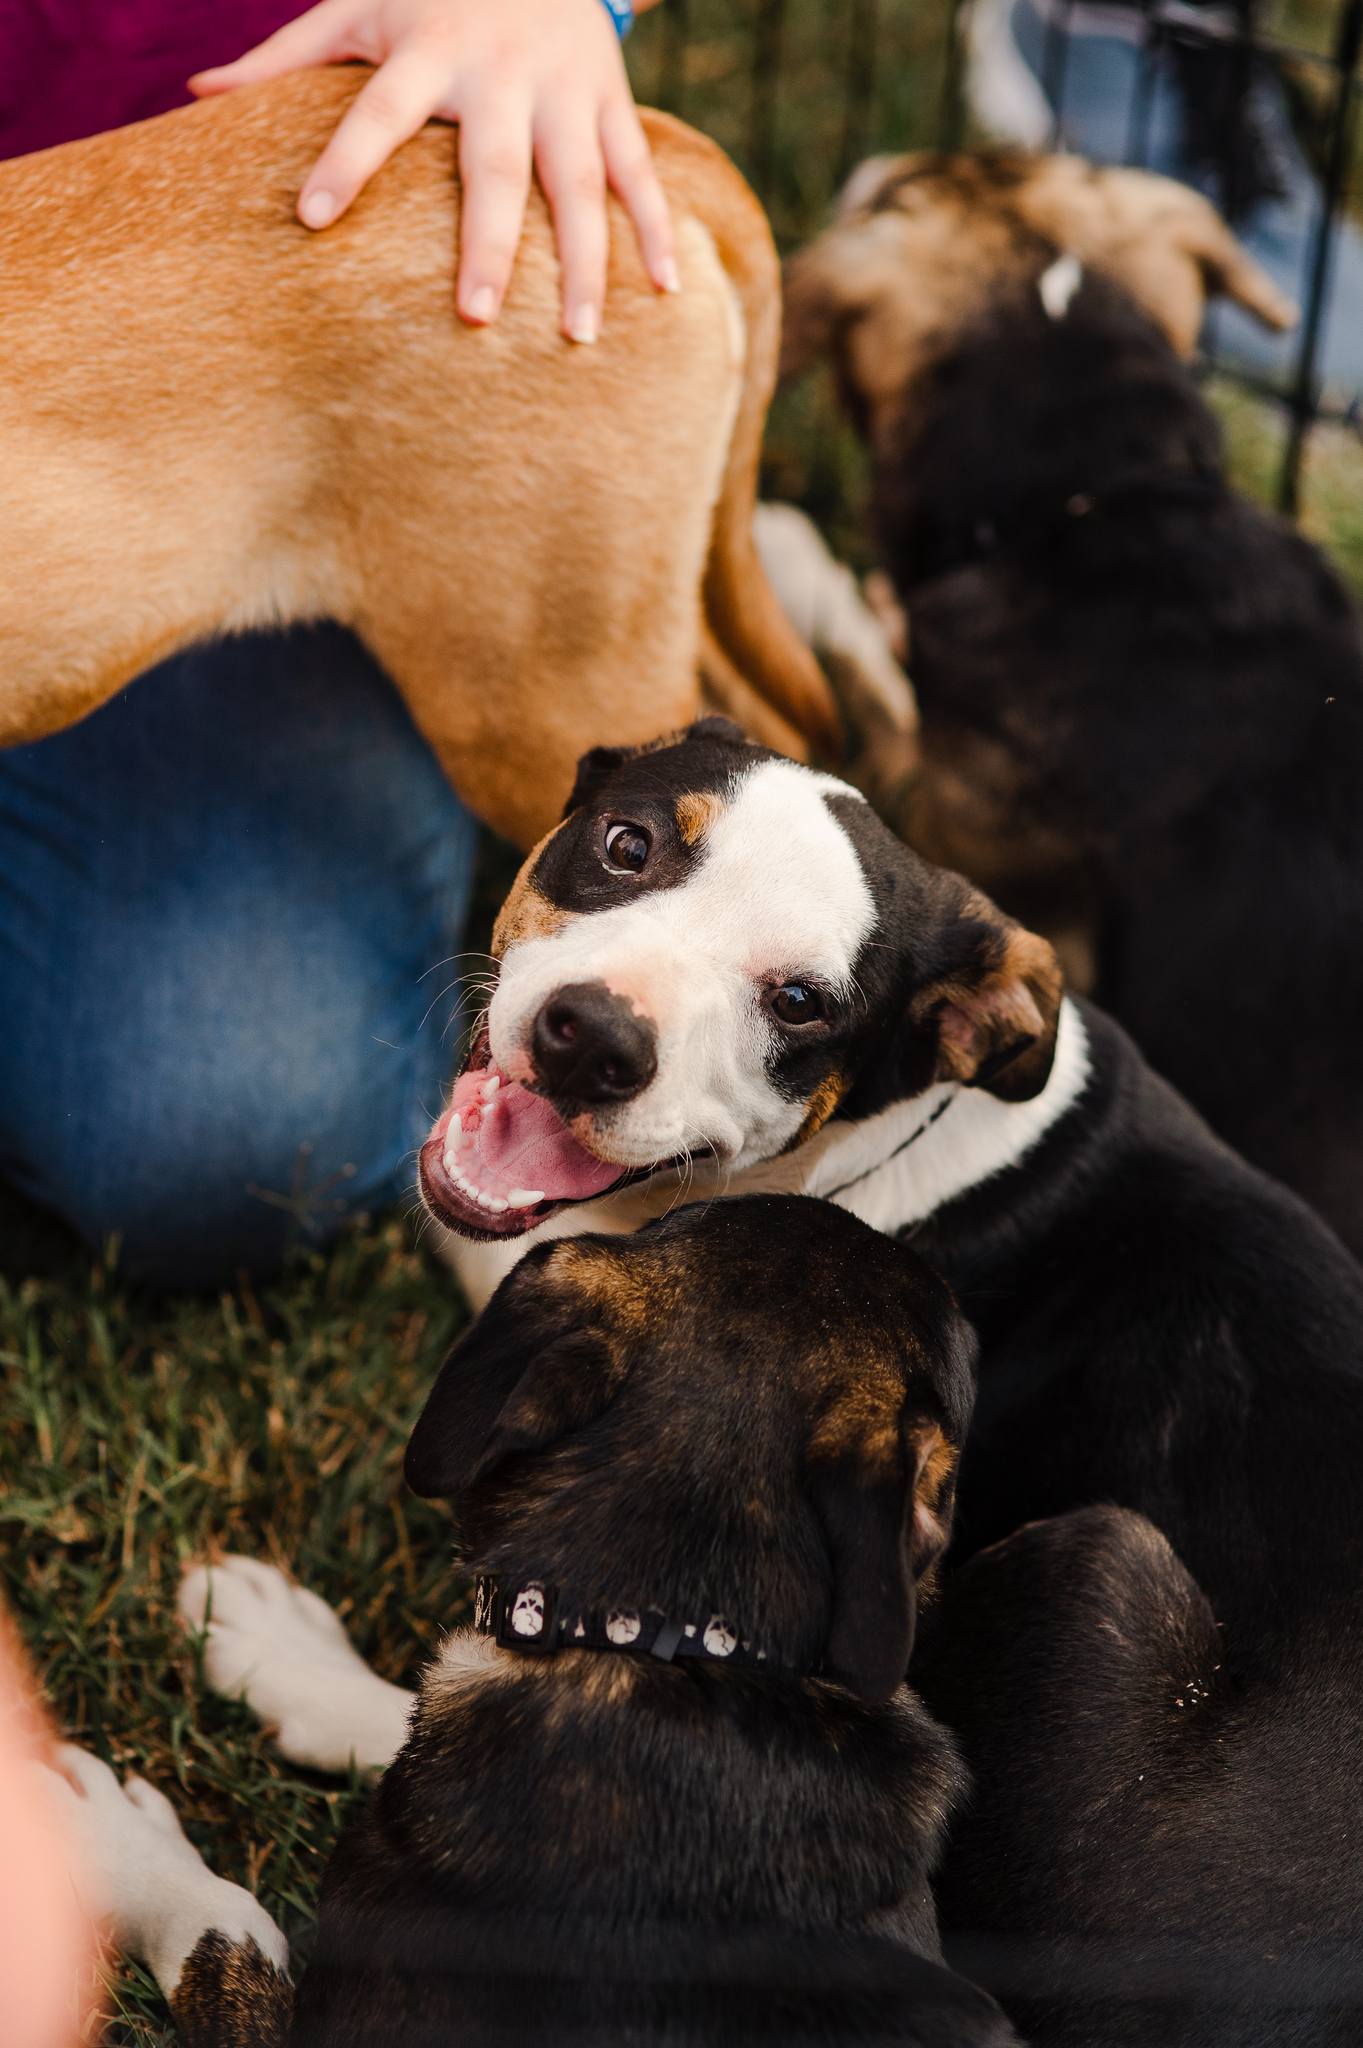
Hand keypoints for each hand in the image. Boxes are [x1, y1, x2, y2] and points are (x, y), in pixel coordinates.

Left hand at [190, 0, 676, 343]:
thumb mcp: (357, 4)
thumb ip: (283, 57)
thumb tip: (198, 93)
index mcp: (430, 49)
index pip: (378, 110)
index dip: (345, 160)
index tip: (312, 219)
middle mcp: (502, 73)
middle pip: (495, 169)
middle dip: (487, 242)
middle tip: (472, 315)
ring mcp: (566, 91)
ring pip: (580, 186)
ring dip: (585, 263)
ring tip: (578, 336)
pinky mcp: (611, 104)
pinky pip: (638, 174)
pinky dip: (656, 231)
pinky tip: (666, 290)